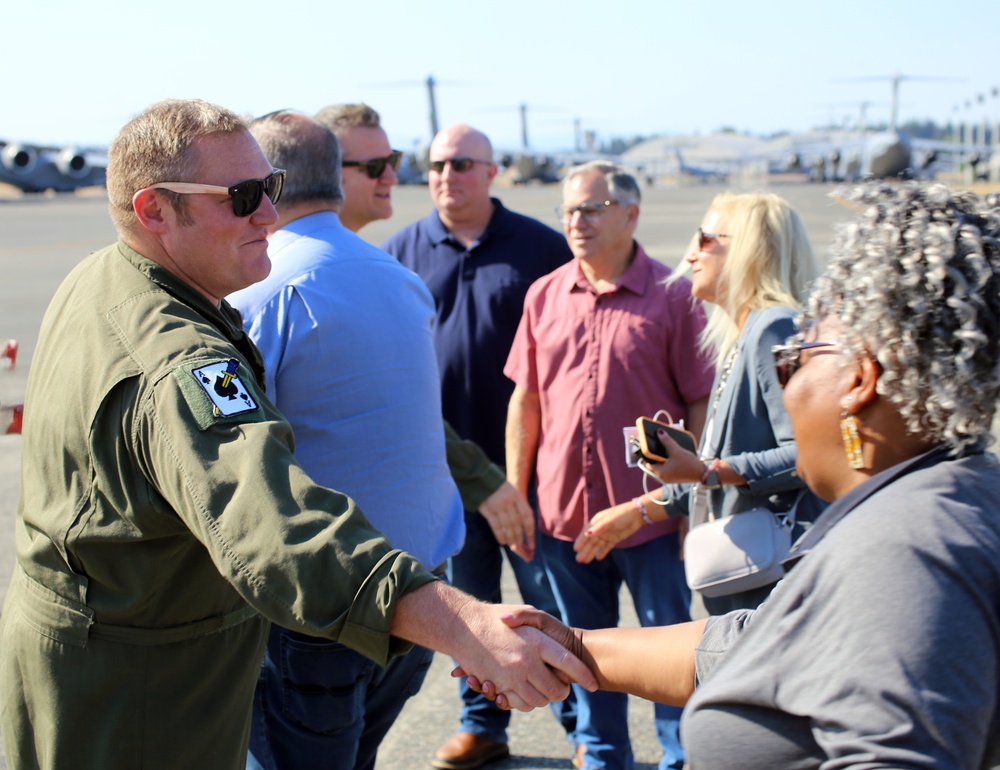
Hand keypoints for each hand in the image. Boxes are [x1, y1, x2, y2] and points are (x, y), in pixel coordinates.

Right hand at [449, 601, 595, 711]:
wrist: (464, 626)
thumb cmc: (498, 617)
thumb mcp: (526, 613)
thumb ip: (546, 627)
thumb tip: (559, 648)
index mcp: (536, 642)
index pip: (568, 662)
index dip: (584, 675)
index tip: (593, 684)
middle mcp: (526, 661)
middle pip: (555, 690)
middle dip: (563, 692)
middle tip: (564, 688)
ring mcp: (511, 676)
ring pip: (539, 700)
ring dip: (545, 698)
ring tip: (545, 688)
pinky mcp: (498, 685)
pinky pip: (519, 704)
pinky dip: (526, 702)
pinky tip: (527, 691)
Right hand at [478, 481, 534, 560]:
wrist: (480, 477)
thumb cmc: (499, 487)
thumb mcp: (512, 491)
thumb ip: (519, 506)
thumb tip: (526, 527)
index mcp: (517, 495)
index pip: (527, 516)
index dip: (530, 532)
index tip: (532, 544)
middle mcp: (508, 500)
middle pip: (517, 524)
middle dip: (521, 539)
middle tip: (523, 550)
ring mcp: (497, 505)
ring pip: (507, 526)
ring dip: (511, 539)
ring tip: (514, 548)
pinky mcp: (486, 509)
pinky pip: (495, 525)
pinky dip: (500, 535)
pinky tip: (503, 542)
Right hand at [573, 501, 641, 563]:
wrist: (637, 515)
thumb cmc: (621, 515)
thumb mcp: (609, 520)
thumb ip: (598, 528)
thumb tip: (587, 534)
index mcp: (596, 522)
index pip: (586, 533)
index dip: (580, 541)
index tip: (575, 550)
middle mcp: (600, 529)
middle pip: (590, 541)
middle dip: (584, 550)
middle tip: (578, 560)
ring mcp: (607, 535)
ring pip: (597, 546)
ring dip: (591, 553)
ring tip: (585, 561)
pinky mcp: (614, 539)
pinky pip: (606, 547)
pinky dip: (602, 552)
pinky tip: (598, 558)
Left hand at [644, 429, 702, 483]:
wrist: (702, 474)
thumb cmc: (689, 464)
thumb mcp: (677, 451)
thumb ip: (667, 441)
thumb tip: (659, 432)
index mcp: (660, 473)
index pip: (647, 462)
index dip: (647, 453)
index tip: (648, 444)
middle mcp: (662, 477)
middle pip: (654, 463)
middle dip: (655, 454)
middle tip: (657, 444)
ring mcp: (668, 477)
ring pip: (660, 465)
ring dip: (661, 457)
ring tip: (665, 448)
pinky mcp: (673, 476)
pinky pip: (666, 467)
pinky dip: (666, 461)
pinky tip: (671, 454)